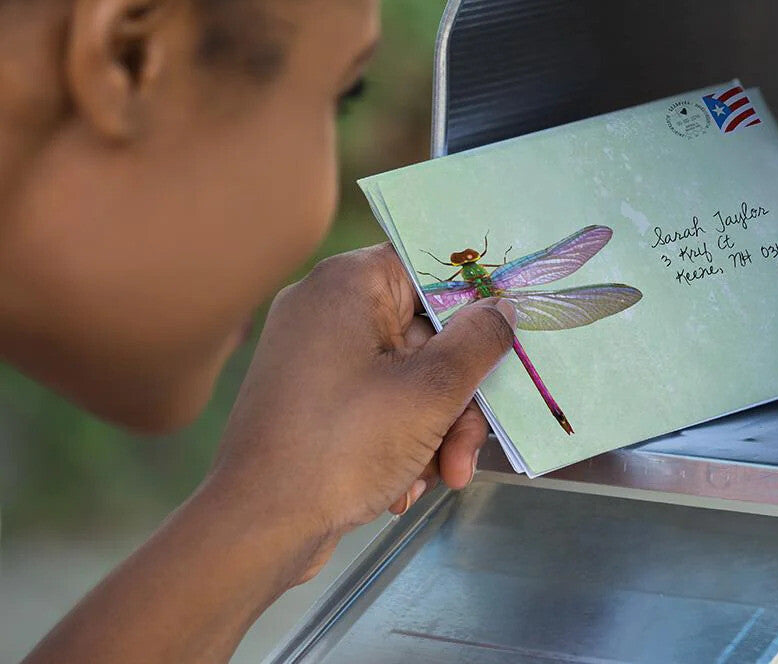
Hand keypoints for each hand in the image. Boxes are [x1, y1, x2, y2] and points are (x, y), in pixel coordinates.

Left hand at [205, 243, 515, 585]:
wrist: (255, 529)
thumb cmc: (344, 446)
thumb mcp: (430, 392)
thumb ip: (478, 341)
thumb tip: (501, 306)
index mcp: (348, 282)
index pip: (427, 265)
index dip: (473, 299)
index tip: (504, 334)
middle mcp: (326, 306)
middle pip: (424, 332)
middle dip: (456, 396)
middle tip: (469, 446)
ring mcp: (314, 352)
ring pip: (406, 373)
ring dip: (434, 426)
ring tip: (440, 476)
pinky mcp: (310, 394)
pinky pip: (375, 397)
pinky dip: (399, 436)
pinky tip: (403, 485)